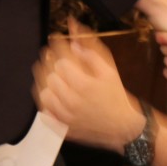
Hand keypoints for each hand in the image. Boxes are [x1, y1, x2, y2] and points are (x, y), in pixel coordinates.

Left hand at [33, 20, 145, 152]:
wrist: (122, 126)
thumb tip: (74, 43)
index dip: (58, 49)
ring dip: (45, 80)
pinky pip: (44, 111)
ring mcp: (65, 116)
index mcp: (84, 85)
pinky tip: (50, 91)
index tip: (56, 39)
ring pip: (44, 93)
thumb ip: (92, 54)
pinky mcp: (62, 127)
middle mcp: (72, 101)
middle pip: (50, 76)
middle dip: (51, 63)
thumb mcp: (110, 71)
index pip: (61, 62)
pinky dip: (44, 99)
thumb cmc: (116, 96)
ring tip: (49, 71)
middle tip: (52, 54)